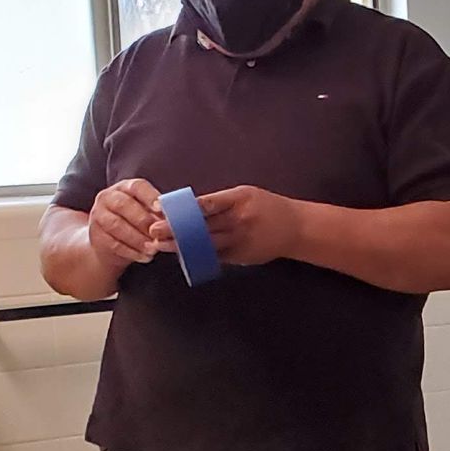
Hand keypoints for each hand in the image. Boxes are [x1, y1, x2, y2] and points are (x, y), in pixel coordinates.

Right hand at [89, 178, 160, 268]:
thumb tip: (171, 222)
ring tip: (153, 249)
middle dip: (143, 220)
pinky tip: (145, 256)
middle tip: (158, 234)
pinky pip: (113, 243)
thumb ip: (157, 213)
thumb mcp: (146, 213)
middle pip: (124, 205)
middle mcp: (108, 197)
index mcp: (125, 187)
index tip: (161, 209)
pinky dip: (131, 252)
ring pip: (117, 225)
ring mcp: (99, 215)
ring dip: (138, 239)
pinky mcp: (96, 235)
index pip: (137, 186)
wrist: (110, 243)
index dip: (150, 196)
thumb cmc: (135, 223)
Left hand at [149, 185, 299, 267]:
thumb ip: (221, 201)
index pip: (206, 204)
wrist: (296, 228)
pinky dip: (197, 255)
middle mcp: (239, 220)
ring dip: (181, 246)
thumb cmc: (267, 206)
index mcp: (239, 199)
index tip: (164, 212)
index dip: (183, 210)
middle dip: (176, 230)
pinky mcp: (241, 256)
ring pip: (205, 244)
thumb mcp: (246, 194)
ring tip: (161, 246)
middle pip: (202, 226)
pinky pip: (215, 256)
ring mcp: (240, 240)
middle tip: (153, 232)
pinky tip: (182, 255)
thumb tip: (189, 208)